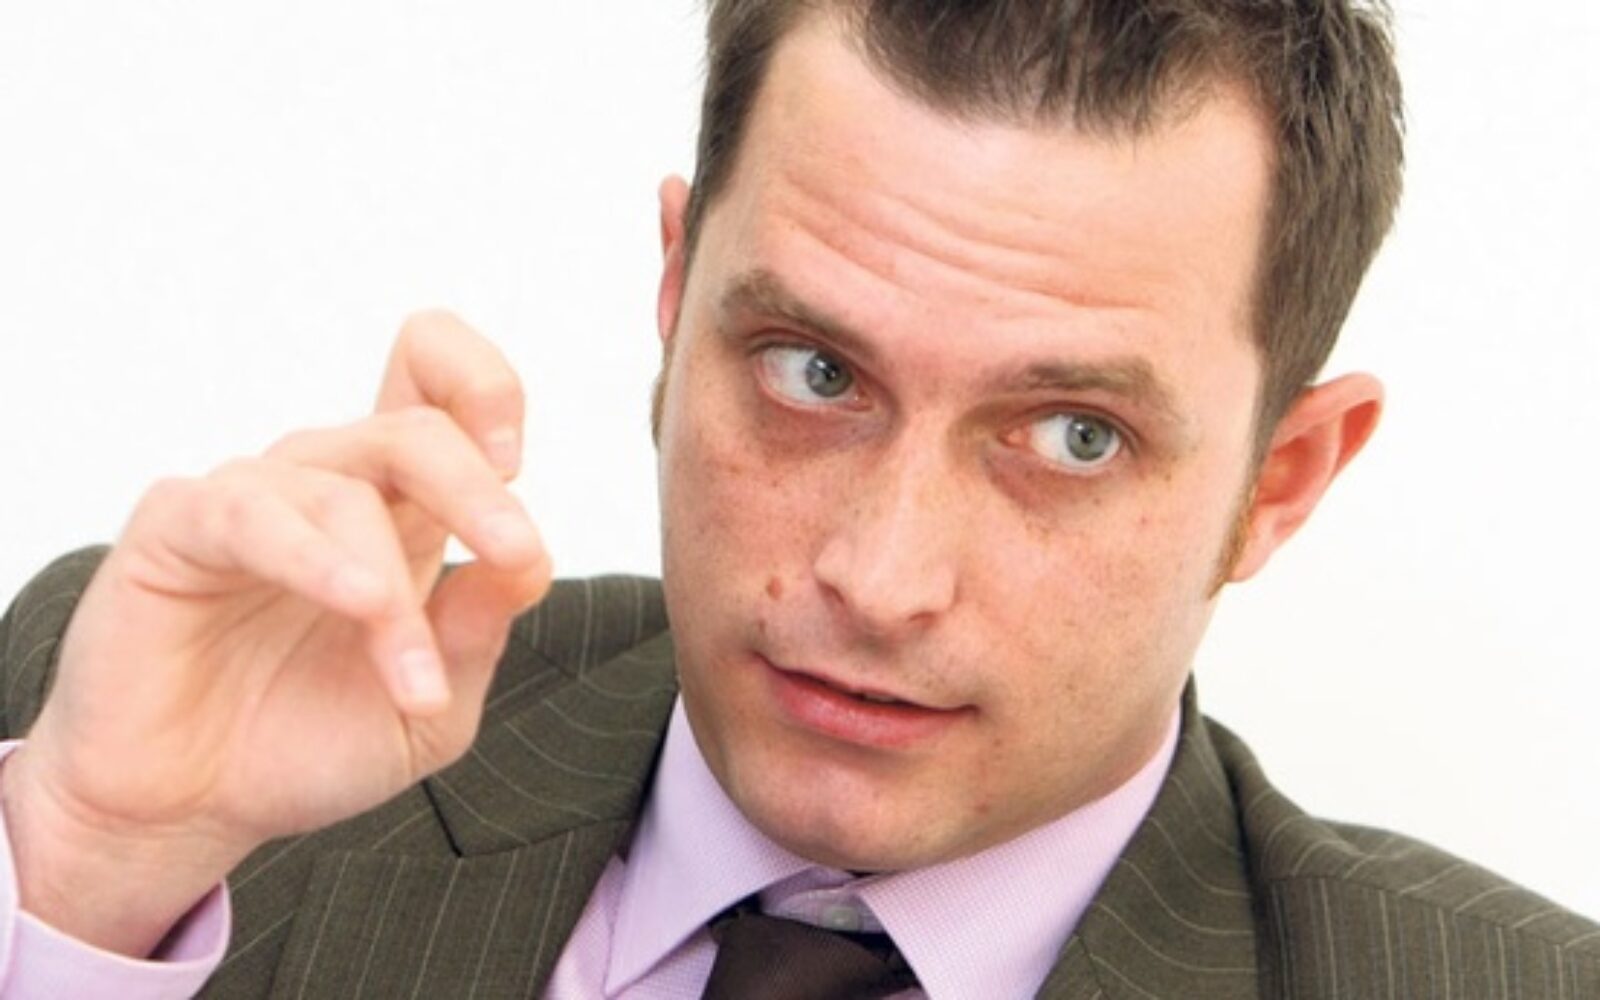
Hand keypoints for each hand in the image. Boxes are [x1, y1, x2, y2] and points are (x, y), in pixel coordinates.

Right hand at [1, 311, 551, 956]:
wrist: (191, 811)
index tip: (514, 467)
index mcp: (399, 510)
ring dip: (397, 590)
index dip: (484, 390)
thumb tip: (531, 562)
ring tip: (416, 684)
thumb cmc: (303, 744)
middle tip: (513, 554)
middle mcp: (329, 487)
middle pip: (415, 428)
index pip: (437, 384)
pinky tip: (360, 605)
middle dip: (477, 490)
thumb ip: (479, 634)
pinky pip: (251, 514)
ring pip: (346, 491)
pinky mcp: (176, 527)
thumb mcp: (430, 711)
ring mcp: (254, 499)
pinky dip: (318, 560)